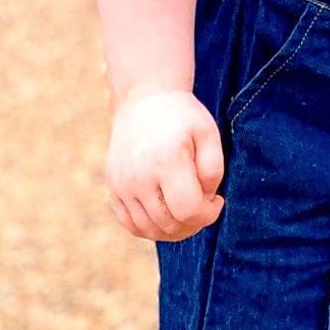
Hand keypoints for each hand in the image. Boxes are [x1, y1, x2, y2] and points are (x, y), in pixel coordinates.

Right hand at [105, 87, 224, 241]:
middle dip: (193, 224)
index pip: (188, 211)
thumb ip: (213, 169)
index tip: (217, 201)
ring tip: (186, 211)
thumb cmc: (182, 115)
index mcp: (166, 162)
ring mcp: (121, 184)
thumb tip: (205, 200)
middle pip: (168, 225)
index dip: (208, 215)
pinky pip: (128, 223)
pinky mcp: (113, 186)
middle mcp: (139, 177)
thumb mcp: (208, 132)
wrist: (144, 98)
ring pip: (147, 229)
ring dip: (172, 230)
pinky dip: (148, 228)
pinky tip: (164, 214)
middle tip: (203, 206)